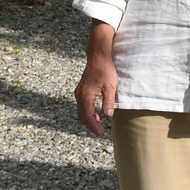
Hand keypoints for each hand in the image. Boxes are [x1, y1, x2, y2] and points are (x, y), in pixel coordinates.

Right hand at [74, 21, 117, 136]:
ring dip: (88, 119)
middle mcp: (79, 95)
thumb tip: (108, 116)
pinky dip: (87, 112)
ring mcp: (79, 92)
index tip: (100, 133)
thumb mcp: (110, 86)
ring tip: (99, 124)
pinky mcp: (81, 90)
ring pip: (81, 111)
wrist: (98, 56)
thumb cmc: (105, 69)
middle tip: (100, 131)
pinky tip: (95, 113)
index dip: (94, 126)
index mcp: (86, 96)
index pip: (88, 116)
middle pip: (82, 116)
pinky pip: (82, 105)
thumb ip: (108, 102)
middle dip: (90, 125)